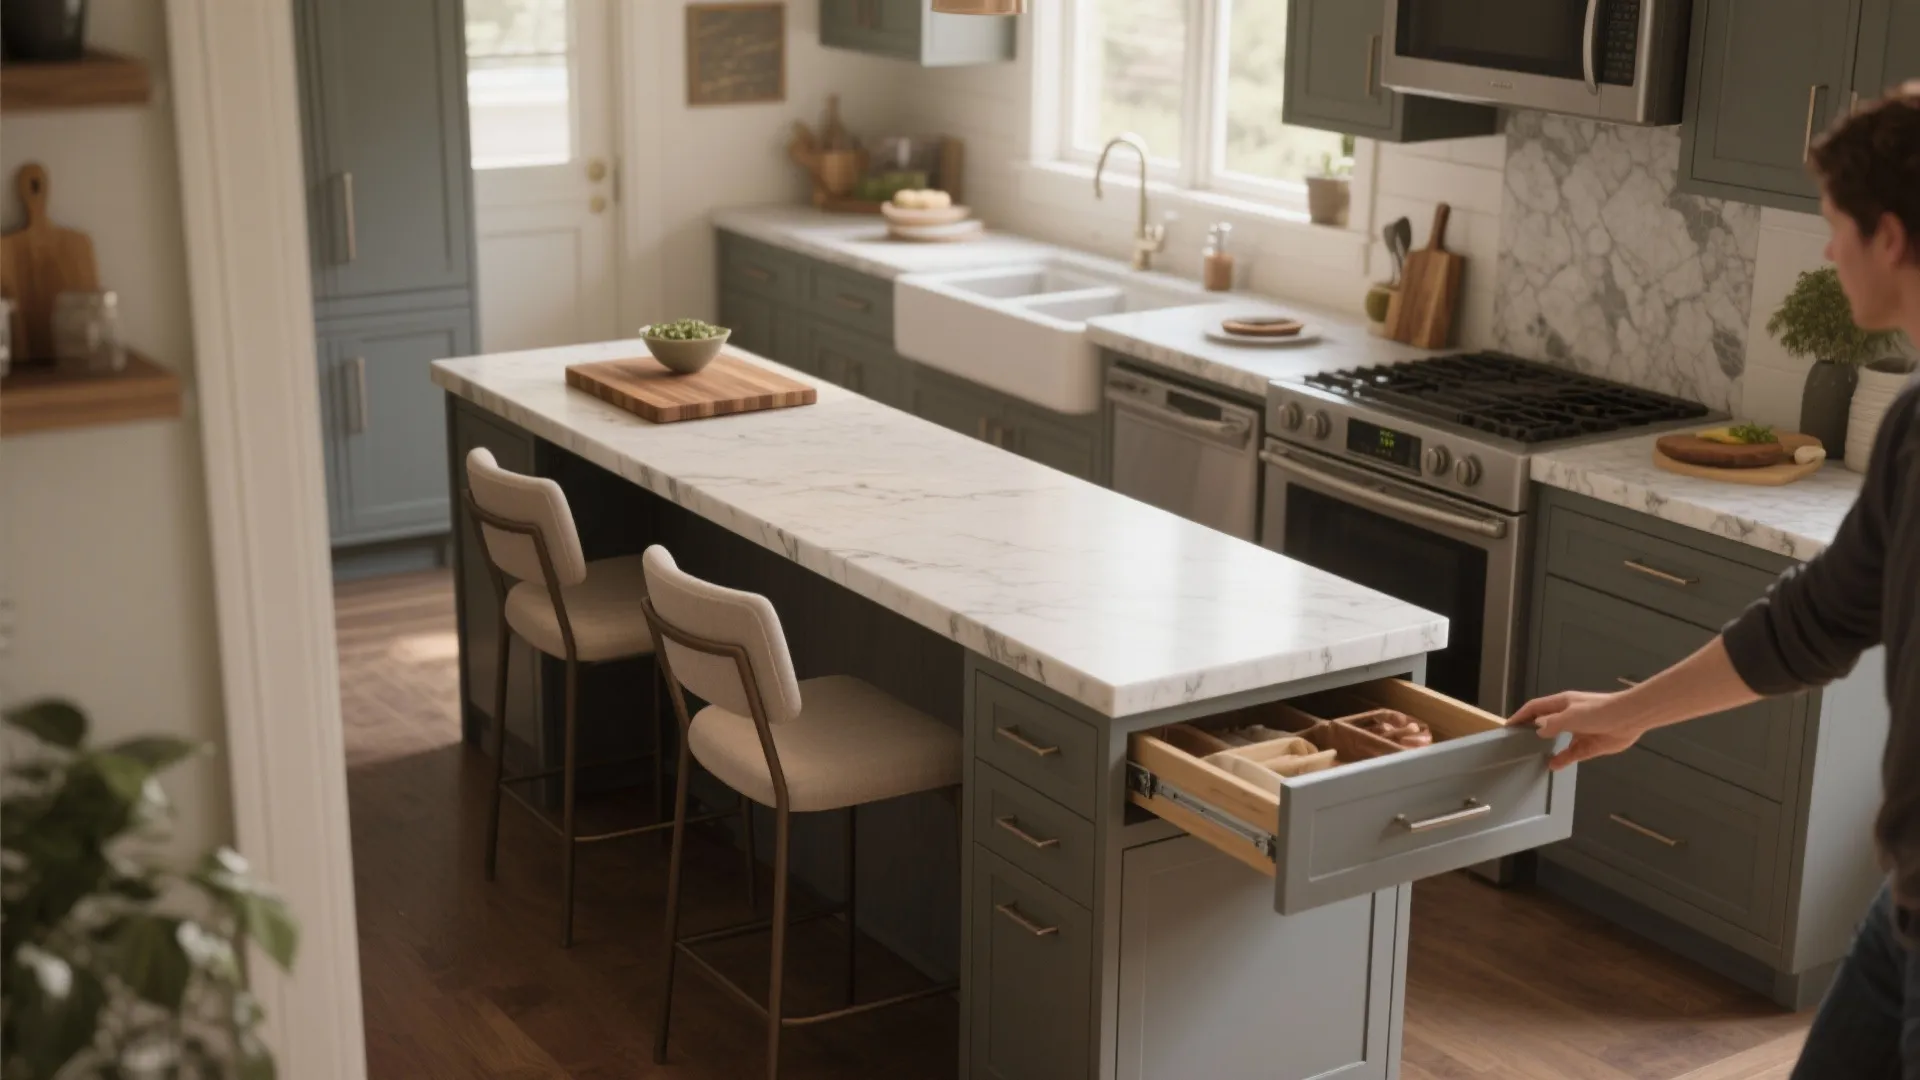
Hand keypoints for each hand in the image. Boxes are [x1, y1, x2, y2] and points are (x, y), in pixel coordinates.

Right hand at [1507, 690, 1648, 770]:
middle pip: (1546, 724)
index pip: (1535, 708)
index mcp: (1562, 704)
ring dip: (1548, 748)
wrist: (1630, 718)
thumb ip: (1552, 723)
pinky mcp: (1590, 745)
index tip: (1508, 727)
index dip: (1521, 716)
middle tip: (1518, 744)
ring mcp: (1579, 732)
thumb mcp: (1571, 716)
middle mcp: (1568, 717)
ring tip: (1533, 757)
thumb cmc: (1600, 711)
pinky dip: (1563, 759)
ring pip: (1558, 741)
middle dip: (1533, 732)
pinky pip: (1572, 754)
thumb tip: (1538, 730)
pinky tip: (1553, 766)